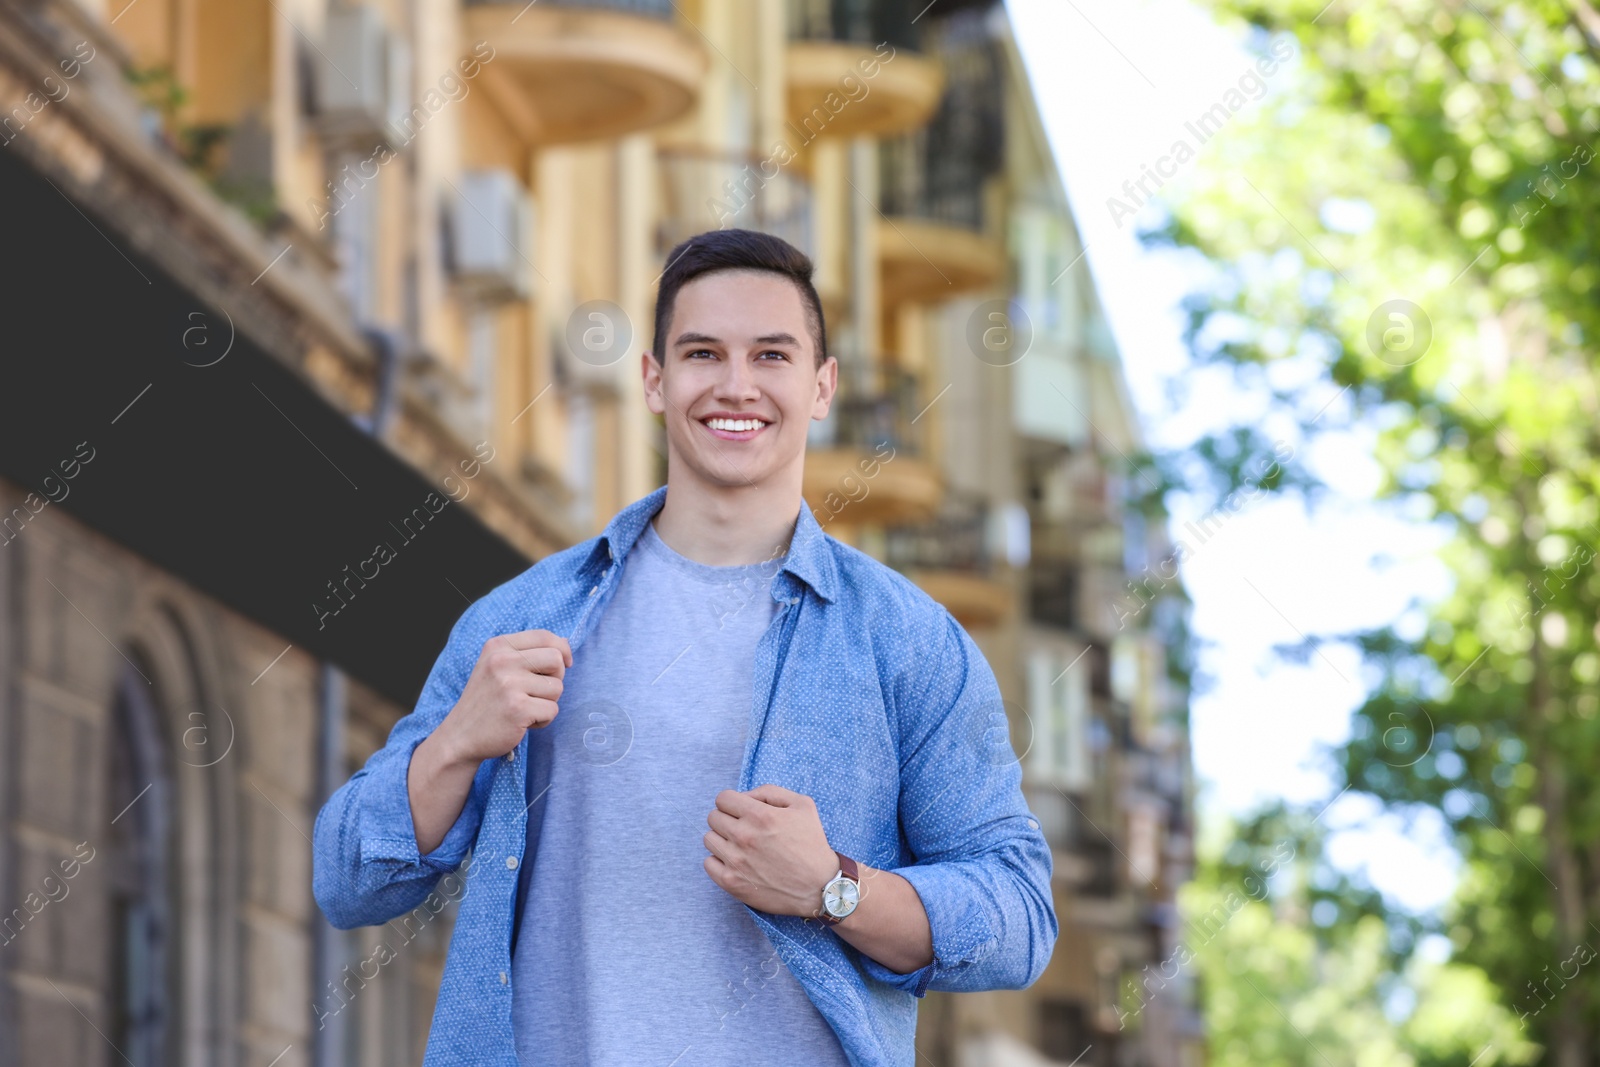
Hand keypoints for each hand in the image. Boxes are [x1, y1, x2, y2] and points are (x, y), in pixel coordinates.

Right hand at [435, 629, 571, 765]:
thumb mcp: (496, 667)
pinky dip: (543, 720)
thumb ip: (527, 653)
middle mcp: (502, 661)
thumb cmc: (486, 701)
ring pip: (558, 687)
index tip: (563, 665)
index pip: (545, 636)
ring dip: (547, 702)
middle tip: (538, 692)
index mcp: (498, 646)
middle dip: (556, 678)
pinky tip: (523, 722)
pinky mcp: (518, 708)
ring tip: (525, 708)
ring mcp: (509, 684)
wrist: (460, 736)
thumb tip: (565, 644)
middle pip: (556, 659)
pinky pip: (552, 710)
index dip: (562, 650)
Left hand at [703, 785, 839, 916]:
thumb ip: (770, 792)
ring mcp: (735, 861)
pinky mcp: (731, 882)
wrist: (820, 886)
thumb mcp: (802, 805)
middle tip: (743, 828)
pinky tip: (736, 862)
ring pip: (708, 839)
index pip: (722, 799)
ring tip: (739, 846)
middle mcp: (744, 836)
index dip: (733, 802)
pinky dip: (719, 861)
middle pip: (713, 817)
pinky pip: (708, 863)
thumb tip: (745, 796)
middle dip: (727, 818)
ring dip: (722, 839)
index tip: (742, 811)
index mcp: (760, 815)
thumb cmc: (812, 843)